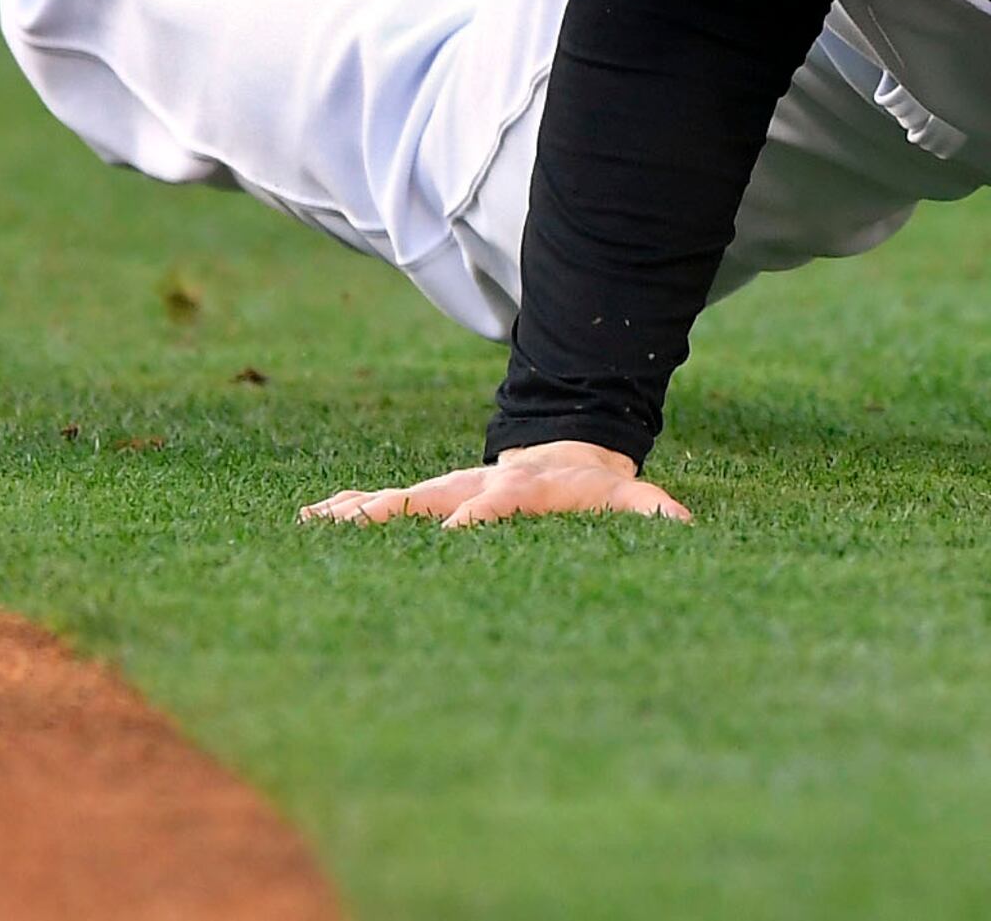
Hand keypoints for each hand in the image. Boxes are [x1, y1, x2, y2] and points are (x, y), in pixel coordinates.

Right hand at [299, 439, 690, 527]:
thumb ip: (653, 510)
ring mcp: (445, 492)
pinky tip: (305, 522)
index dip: (479, 519)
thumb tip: (685, 525)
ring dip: (354, 512)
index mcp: (520, 491)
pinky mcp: (427, 499)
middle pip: (428, 498)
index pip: (497, 505)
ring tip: (310, 524)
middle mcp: (472, 488)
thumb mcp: (625, 497)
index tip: (456, 535)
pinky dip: (343, 511)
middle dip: (392, 512)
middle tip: (352, 527)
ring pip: (393, 500)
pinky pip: (379, 504)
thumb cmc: (591, 490)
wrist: (563, 455)